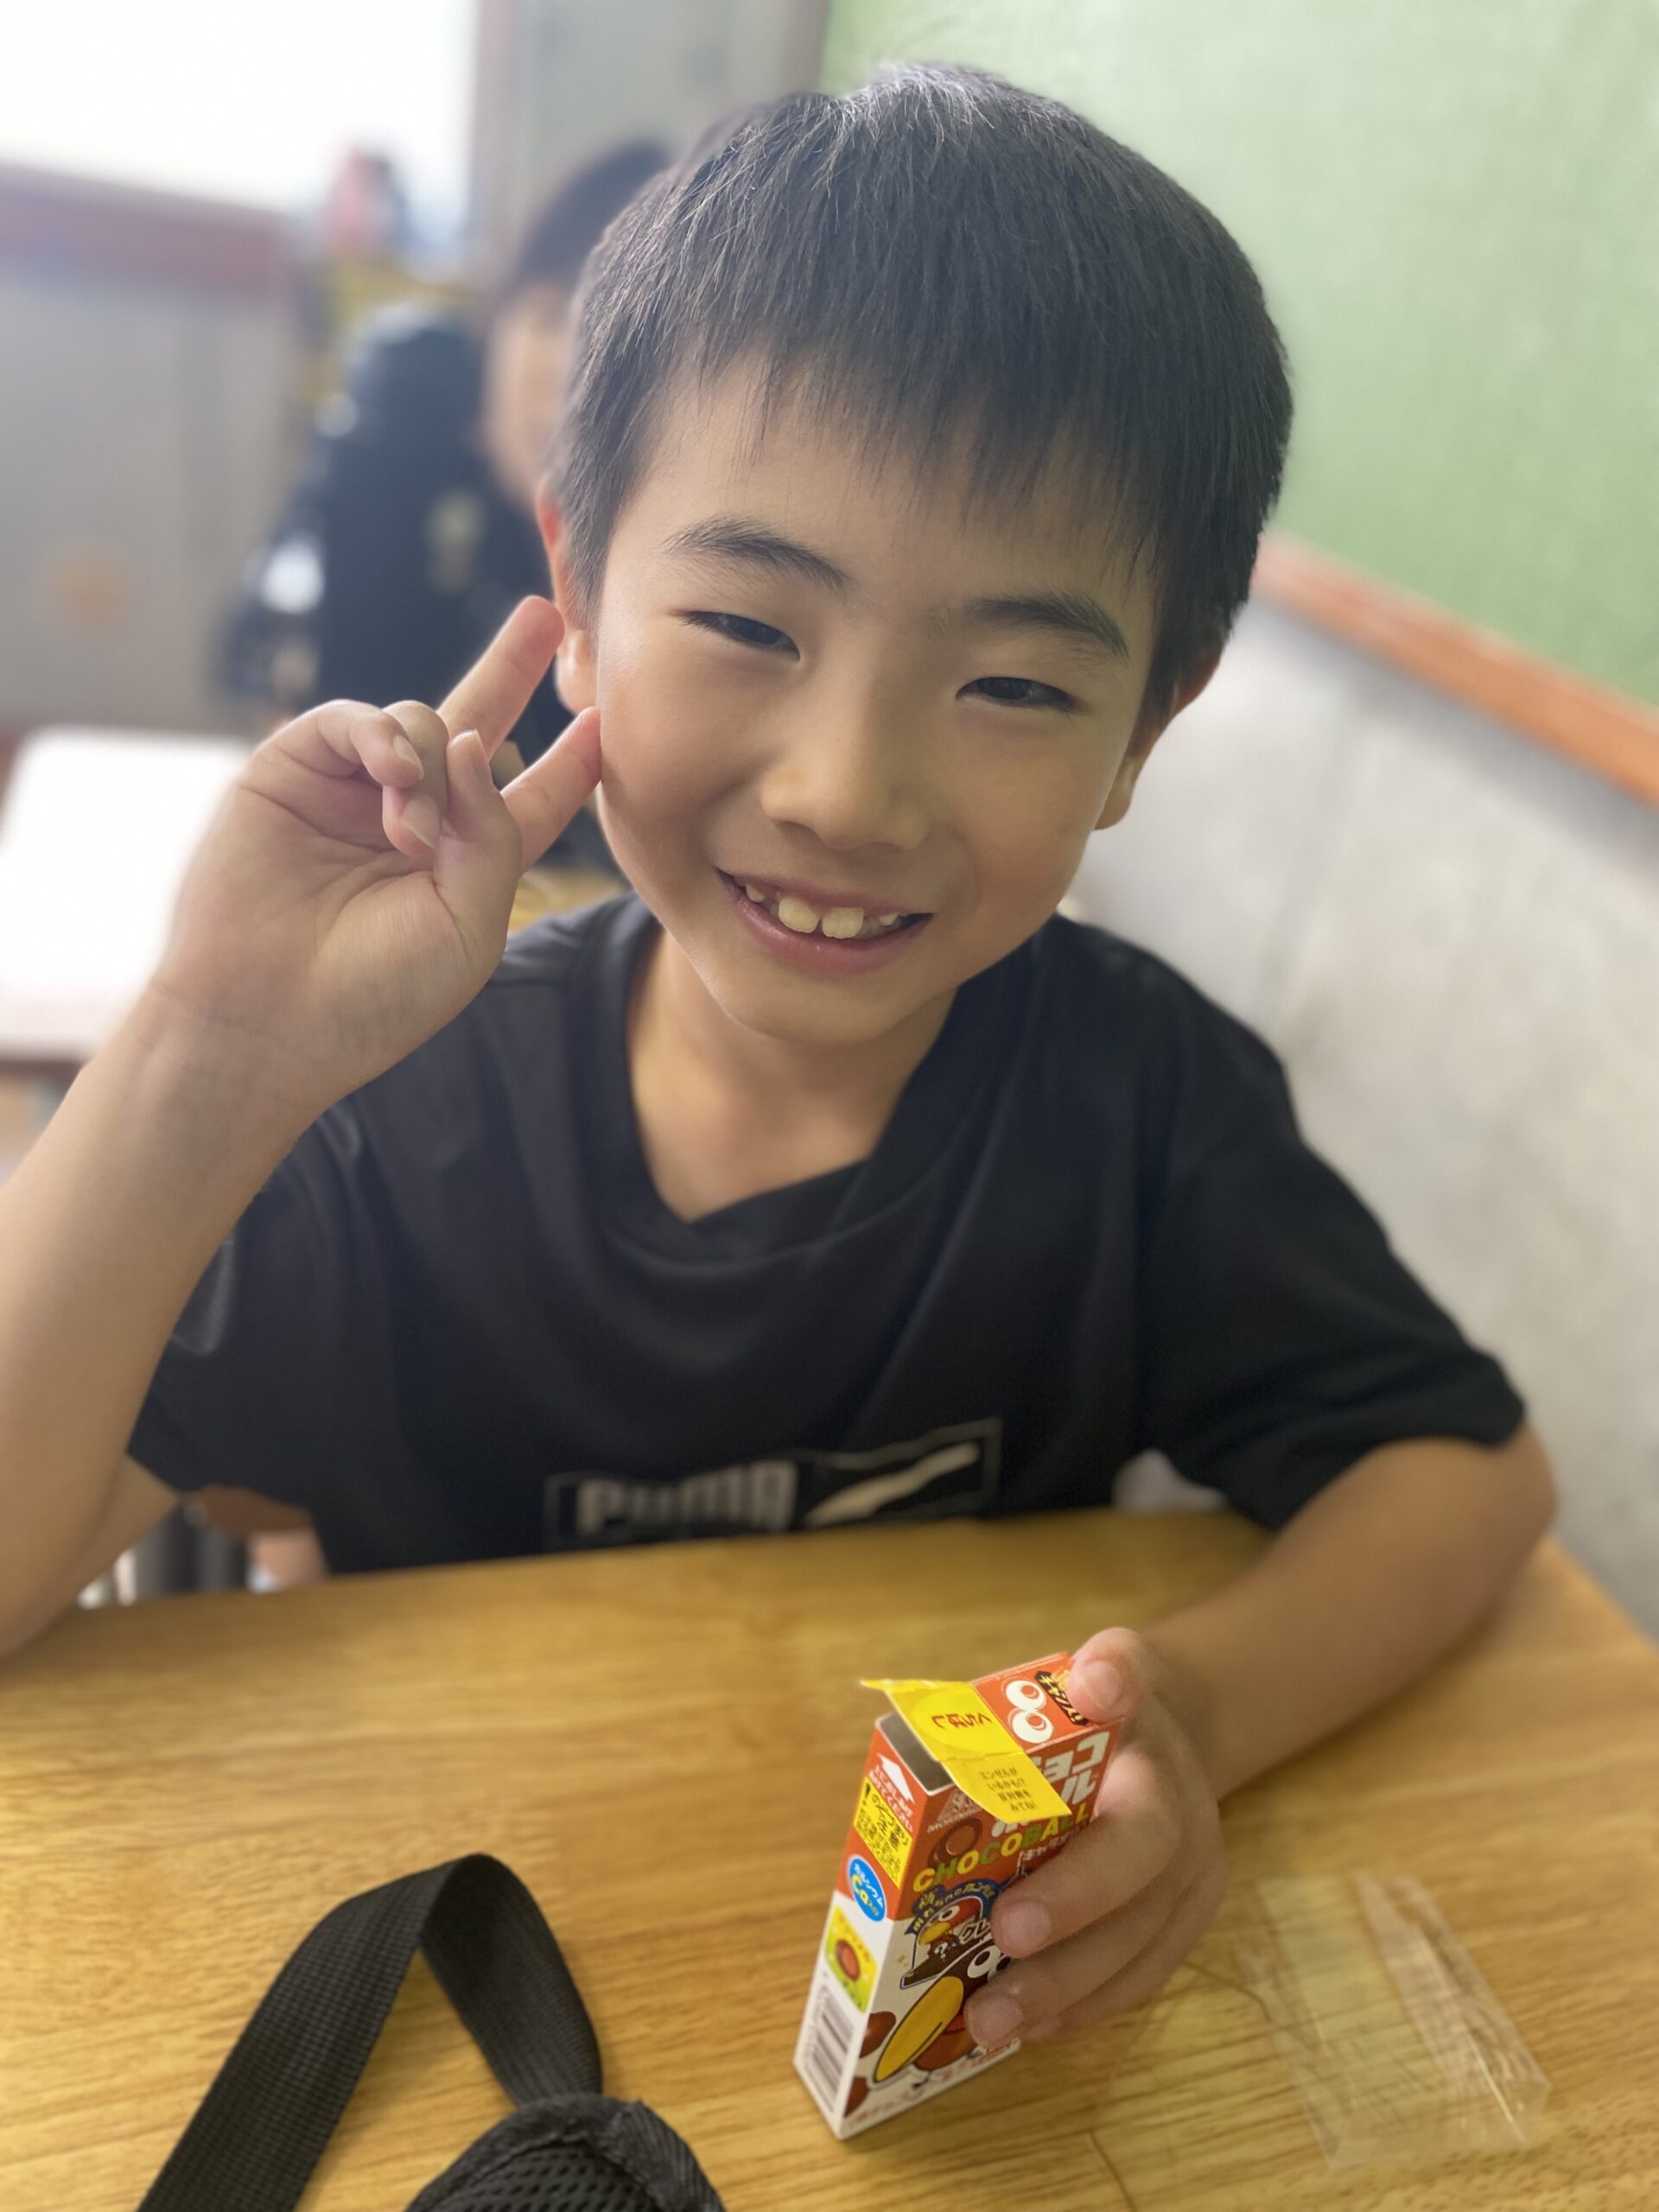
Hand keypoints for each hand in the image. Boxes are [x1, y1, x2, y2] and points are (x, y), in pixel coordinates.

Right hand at [145, 598, 599, 1116]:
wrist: (264, 1017)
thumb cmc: (374, 994)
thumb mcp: (470, 925)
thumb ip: (496, 835)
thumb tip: (475, 741)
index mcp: (465, 865)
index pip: (530, 798)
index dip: (570, 762)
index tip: (604, 723)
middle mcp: (413, 819)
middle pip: (475, 726)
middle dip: (510, 668)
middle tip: (547, 612)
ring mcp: (353, 790)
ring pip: (422, 723)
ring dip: (431, 771)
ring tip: (410, 837)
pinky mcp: (294, 768)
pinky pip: (355, 718)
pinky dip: (384, 736)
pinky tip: (395, 775)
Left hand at [964, 1629, 1225, 2047]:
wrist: (1174, 1730)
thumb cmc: (1116, 1698)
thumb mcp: (1116, 1662)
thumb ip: (1109, 1670)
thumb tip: (1097, 1677)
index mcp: (1159, 1778)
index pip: (1138, 1834)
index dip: (1081, 1887)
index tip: (1013, 1922)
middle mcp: (1188, 1841)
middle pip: (1135, 1914)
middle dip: (1063, 1958)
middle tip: (990, 1992)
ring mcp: (1190, 1889)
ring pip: (1136, 1958)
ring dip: (1065, 1998)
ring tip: (991, 2029)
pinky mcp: (1181, 1924)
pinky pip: (1139, 1978)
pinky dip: (1087, 2008)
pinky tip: (1032, 2029)